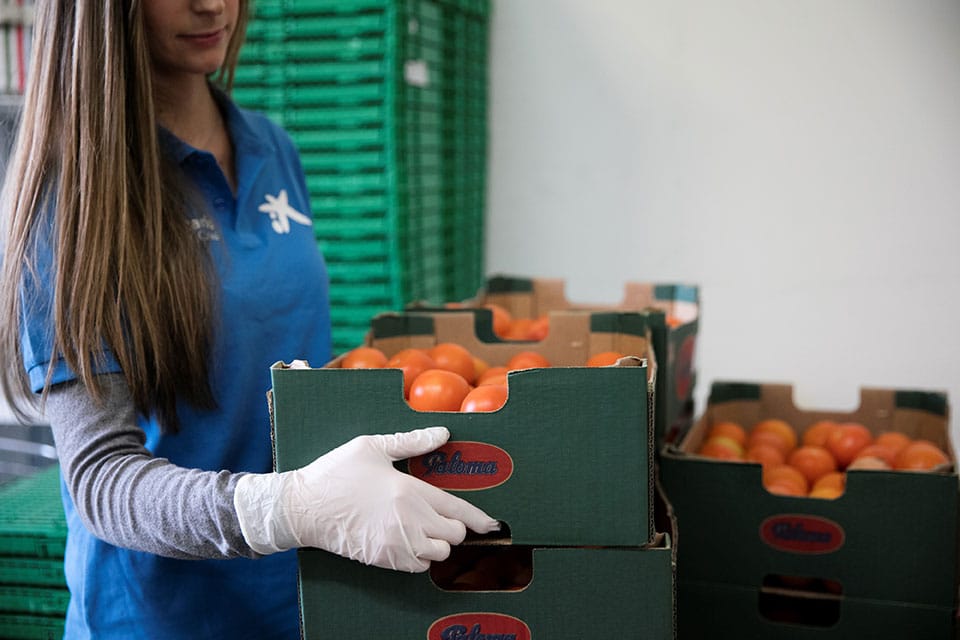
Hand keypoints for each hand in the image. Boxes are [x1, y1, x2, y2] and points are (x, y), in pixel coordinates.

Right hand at [234, 426, 498, 571]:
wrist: (302, 507)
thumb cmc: (335, 472)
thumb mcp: (372, 446)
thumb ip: (412, 442)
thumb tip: (443, 431)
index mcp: (409, 490)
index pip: (458, 510)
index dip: (480, 519)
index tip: (492, 524)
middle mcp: (408, 520)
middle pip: (454, 535)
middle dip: (453, 527)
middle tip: (438, 515)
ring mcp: (395, 543)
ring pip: (438, 553)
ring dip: (436, 543)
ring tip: (421, 528)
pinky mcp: (382, 559)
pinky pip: (418, 566)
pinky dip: (420, 557)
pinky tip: (407, 540)